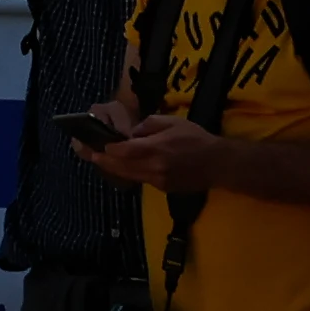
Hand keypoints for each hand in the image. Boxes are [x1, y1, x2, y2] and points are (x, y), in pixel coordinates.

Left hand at [76, 107, 224, 193]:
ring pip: (130, 176)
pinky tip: (124, 167)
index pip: (125, 151)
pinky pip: (142, 180)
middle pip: (123, 166)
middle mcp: (154, 167)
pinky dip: (130, 173)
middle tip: (91, 155)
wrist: (218, 164)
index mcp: (156, 149)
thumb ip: (149, 125)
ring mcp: (158, 181)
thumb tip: (133, 133)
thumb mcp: (172, 122)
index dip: (110, 149)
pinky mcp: (163, 188)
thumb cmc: (196, 138)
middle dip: (105, 161)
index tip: (100, 144)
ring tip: (102, 161)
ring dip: (115, 169)